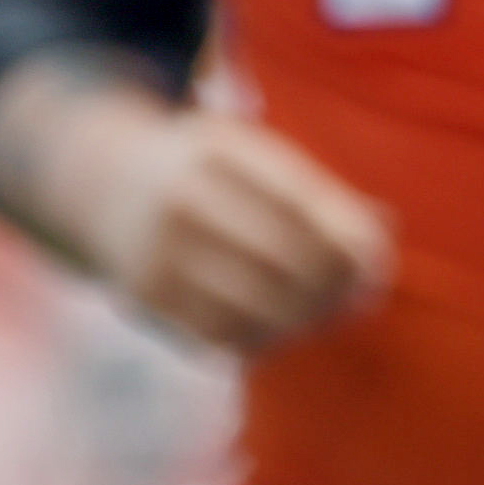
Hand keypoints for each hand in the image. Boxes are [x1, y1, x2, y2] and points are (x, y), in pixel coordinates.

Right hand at [30, 90, 397, 351]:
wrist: (101, 182)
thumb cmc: (211, 172)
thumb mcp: (255, 156)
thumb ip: (320, 192)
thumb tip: (383, 231)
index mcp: (217, 147)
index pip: (299, 199)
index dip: (347, 238)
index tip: (376, 262)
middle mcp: (181, 197)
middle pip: (283, 256)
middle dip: (332, 285)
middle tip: (358, 298)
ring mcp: (156, 249)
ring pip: (256, 304)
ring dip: (303, 318)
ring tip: (325, 313)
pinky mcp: (143, 295)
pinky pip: (220, 333)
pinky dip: (262, 337)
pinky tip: (281, 327)